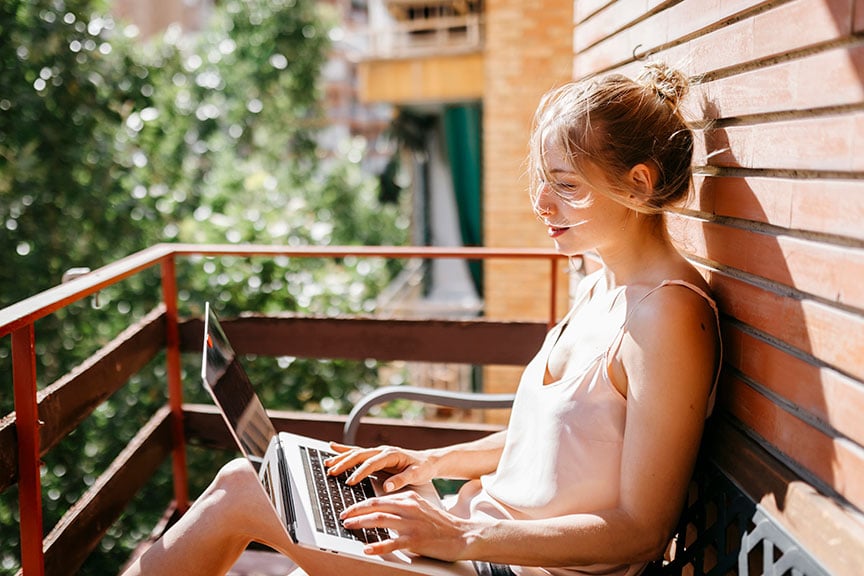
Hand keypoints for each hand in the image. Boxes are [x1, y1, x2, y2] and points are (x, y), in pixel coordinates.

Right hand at [325, 442, 437, 492]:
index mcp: (391, 455)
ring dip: (341, 457)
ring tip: (327, 463)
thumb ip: (402, 480)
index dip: (360, 472)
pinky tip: (332, 448)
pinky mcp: (376, 456)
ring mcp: (378, 452)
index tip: (349, 482)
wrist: (428, 461)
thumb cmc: (423, 468)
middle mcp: (382, 451)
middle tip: (331, 472)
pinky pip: (358, 452)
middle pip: (360, 455)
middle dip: (344, 463)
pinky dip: (344, 450)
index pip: (371, 463)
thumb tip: (388, 486)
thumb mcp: (417, 475)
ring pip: (356, 452)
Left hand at [340, 491, 474, 560]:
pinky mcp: (415, 540)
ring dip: (360, 523)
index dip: (361, 503)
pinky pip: (391, 543)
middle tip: (342, 516)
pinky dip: (377, 546)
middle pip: (375, 506)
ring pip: (380, 520)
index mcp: (409, 498)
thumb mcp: (419, 507)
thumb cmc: (439, 523)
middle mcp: (409, 507)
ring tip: (348, 526)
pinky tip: (367, 549)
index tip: (348, 508)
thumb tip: (381, 510)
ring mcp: (412, 524)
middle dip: (355, 511)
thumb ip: (401, 506)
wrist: (462, 535)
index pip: (379, 498)